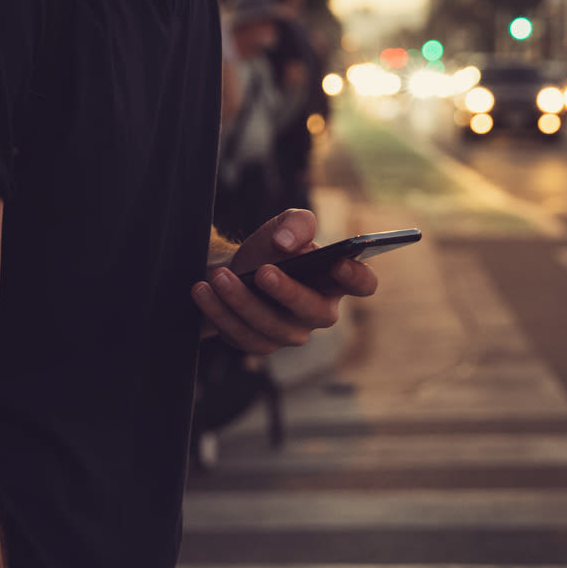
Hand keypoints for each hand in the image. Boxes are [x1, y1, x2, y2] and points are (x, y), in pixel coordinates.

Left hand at [191, 208, 378, 354]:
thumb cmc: (270, 248)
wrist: (233, 268)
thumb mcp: (285, 224)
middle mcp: (319, 311)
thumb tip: (286, 243)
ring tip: (218, 277)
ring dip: (241, 301)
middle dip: (287, 291)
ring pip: (271, 326)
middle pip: (313, 311)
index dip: (357, 277)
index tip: (339, 262)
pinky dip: (220, 312)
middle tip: (262, 271)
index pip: (363, 284)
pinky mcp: (261, 344)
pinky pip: (242, 336)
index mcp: (335, 281)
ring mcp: (290, 333)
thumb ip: (296, 223)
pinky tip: (203, 291)